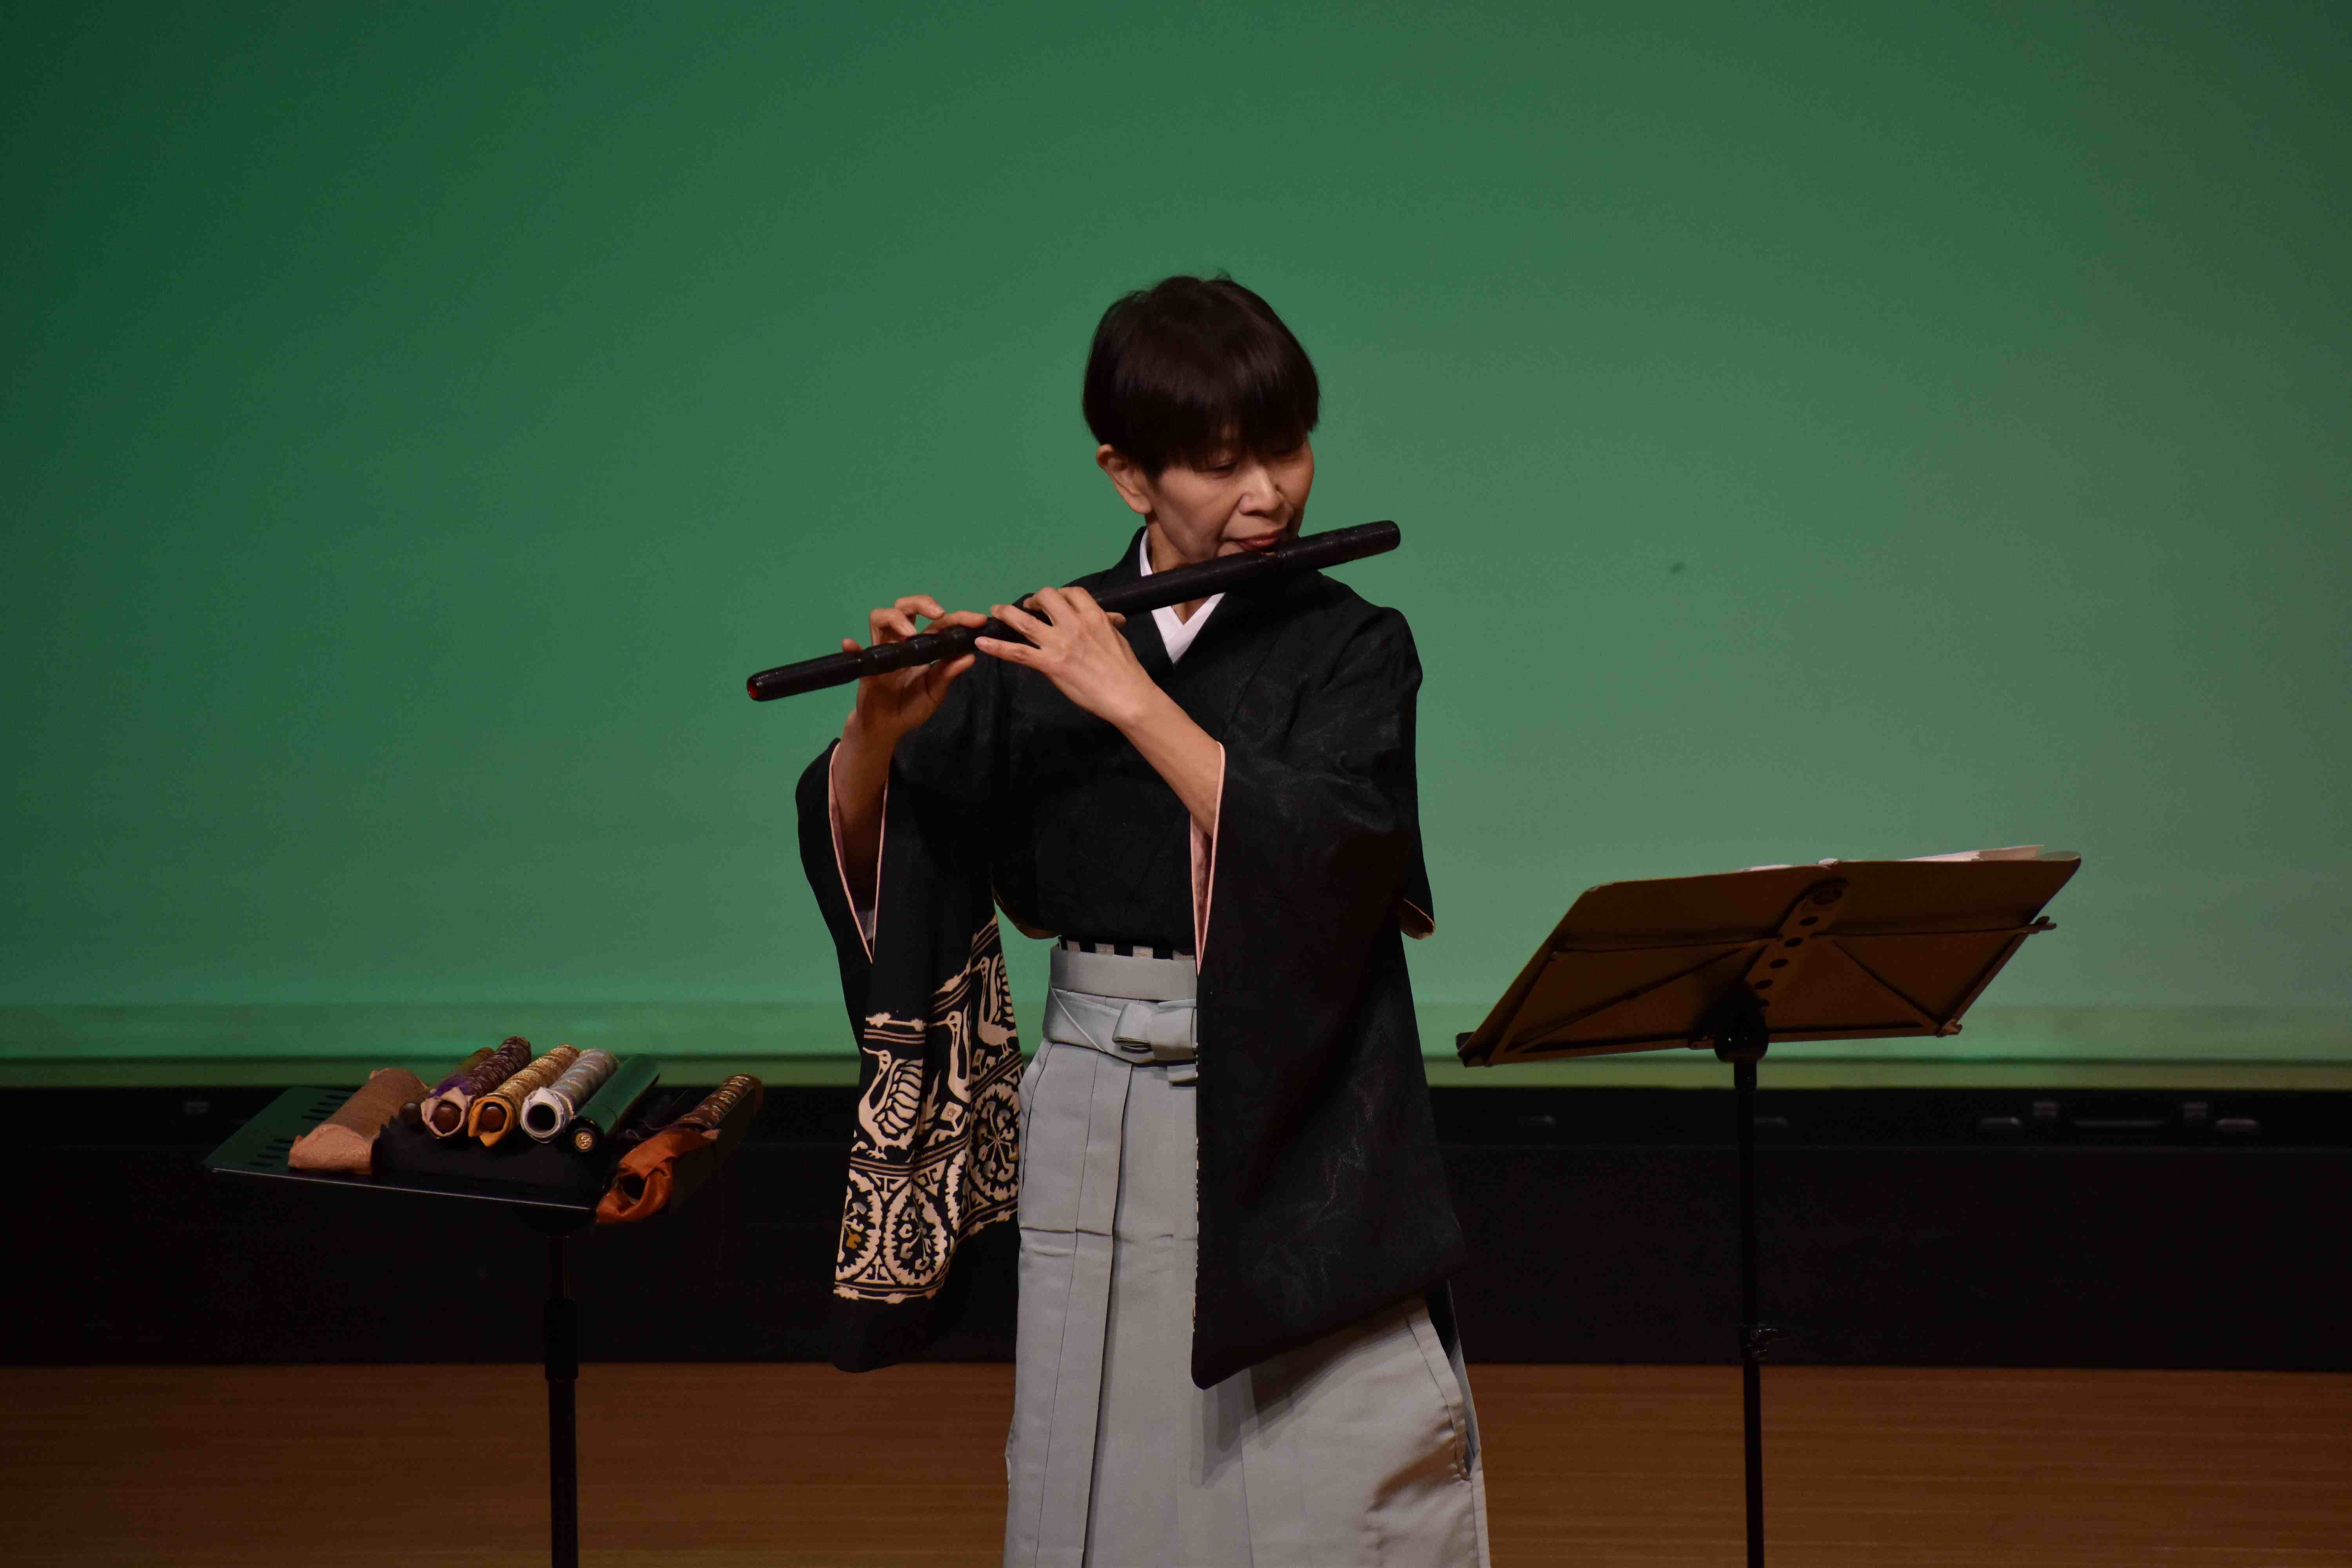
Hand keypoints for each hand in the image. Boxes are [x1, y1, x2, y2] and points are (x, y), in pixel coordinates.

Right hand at [845, 595, 987, 745]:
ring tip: (909, 635)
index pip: (938, 623)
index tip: (976, 620)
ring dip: (895, 619)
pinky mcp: (867, 666)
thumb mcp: (936, 691)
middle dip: (922, 603)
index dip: (957, 617)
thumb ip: (949, 673)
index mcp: (922, 646)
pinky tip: (851, 644)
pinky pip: (856, 653)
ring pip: (881, 618)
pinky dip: (853, 647)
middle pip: (905, 608)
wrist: (888, 726)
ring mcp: (882, 651)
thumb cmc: (911, 706)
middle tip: (939, 613)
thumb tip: (970, 656)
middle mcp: (901, 642)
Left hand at [977, 586, 1148, 725]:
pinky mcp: (1049, 664)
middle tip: (1026, 606)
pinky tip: (981, 644)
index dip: (1059, 594)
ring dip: (1006, 613)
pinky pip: (1017, 652)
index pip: (1072, 593)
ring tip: (995, 612)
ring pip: (1024, 621)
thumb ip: (1108, 624)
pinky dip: (996, 647)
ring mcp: (1059, 644)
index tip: (1052, 601)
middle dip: (1033, 598)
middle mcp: (1074, 624)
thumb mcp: (1118, 638)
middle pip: (1046, 597)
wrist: (1127, 695)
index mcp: (1093, 616)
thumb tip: (1113, 617)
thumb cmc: (1125, 669)